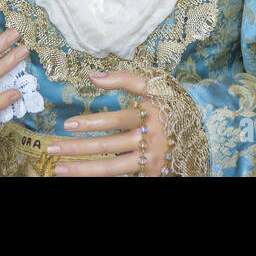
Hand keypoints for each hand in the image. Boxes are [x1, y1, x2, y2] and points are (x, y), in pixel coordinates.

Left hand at [49, 70, 167, 176]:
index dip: (91, 122)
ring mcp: (150, 162)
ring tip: (59, 169)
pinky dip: (101, 179)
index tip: (67, 124)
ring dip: (83, 169)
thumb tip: (91, 75)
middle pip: (108, 147)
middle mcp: (149, 141)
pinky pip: (122, 178)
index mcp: (150, 116)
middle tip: (52, 148)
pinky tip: (82, 177)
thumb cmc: (171, 106)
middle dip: (77, 148)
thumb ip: (124, 78)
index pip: (115, 120)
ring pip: (112, 168)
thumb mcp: (153, 87)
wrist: (203, 133)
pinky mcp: (152, 175)